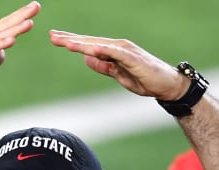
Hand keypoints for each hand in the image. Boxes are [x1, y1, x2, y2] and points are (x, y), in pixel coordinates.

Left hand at [49, 30, 189, 100]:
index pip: (88, 45)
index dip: (72, 42)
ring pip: (99, 45)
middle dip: (70, 39)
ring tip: (65, 43)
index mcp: (113, 50)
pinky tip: (88, 50)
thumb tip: (86, 60)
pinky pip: (114, 53)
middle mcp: (117, 46)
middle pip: (90, 42)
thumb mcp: (118, 74)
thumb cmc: (144, 79)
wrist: (166, 85)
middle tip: (52, 36)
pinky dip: (101, 50)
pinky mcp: (132, 57)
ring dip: (82, 44)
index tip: (55, 39)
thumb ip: (103, 66)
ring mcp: (125, 50)